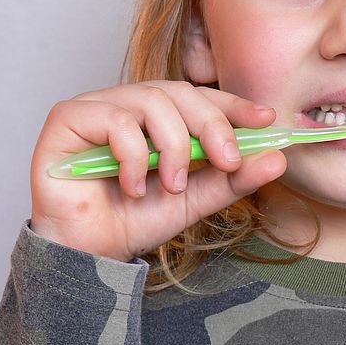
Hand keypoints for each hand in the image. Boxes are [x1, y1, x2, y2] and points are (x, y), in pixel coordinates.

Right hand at [30, 81, 286, 260]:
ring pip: (151, 99)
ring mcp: (98, 107)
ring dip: (173, 145)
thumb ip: (234, 178)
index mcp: (160, 117)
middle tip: (229, 160)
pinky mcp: (68, 118)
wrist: (88, 253)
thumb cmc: (136, 219)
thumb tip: (278, 158)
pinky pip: (114, 117)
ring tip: (173, 184)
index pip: (202, 97)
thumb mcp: (197, 199)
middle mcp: (129, 104)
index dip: (234, 104)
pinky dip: (133, 154)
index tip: (266, 120)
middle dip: (212, 124)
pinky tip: (134, 186)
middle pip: (180, 92)